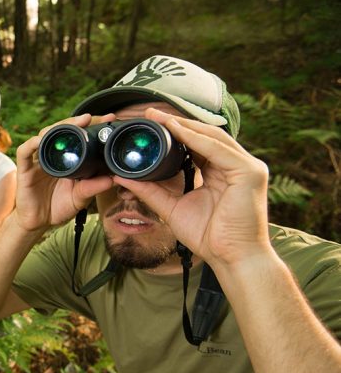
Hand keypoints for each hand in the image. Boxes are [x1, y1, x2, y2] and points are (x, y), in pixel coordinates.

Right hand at [14, 114, 114, 231]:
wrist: (38, 223)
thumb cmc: (57, 208)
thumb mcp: (79, 199)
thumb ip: (92, 188)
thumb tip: (112, 179)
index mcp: (67, 159)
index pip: (78, 136)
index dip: (91, 127)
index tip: (109, 120)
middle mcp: (52, 156)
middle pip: (61, 130)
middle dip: (75, 121)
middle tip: (91, 118)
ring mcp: (38, 161)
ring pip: (44, 135)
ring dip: (57, 127)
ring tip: (72, 124)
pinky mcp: (24, 169)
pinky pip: (25, 152)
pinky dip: (32, 144)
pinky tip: (41, 139)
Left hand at [115, 107, 270, 268]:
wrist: (230, 258)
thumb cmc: (208, 237)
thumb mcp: (172, 208)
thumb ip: (151, 191)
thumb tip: (123, 177)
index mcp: (223, 172)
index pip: (198, 145)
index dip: (175, 132)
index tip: (150, 124)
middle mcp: (236, 166)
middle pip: (205, 136)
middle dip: (177, 123)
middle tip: (150, 114)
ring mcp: (247, 167)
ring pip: (212, 137)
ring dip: (184, 126)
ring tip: (160, 119)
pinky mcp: (250, 172)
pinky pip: (218, 149)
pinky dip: (196, 139)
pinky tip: (177, 131)